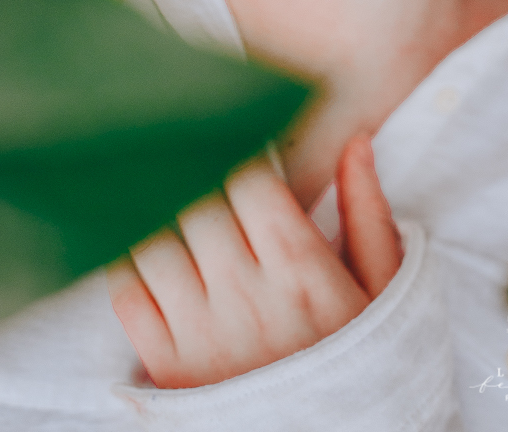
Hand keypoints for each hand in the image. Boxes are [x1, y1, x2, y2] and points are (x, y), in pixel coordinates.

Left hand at [107, 136, 401, 388]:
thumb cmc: (359, 359)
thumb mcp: (381, 288)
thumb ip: (366, 211)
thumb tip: (356, 141)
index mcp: (299, 267)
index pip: (248, 179)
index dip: (240, 156)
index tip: (240, 153)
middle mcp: (245, 295)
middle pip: (196, 202)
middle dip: (199, 182)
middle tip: (202, 176)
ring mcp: (200, 332)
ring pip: (153, 241)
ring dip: (160, 220)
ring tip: (174, 213)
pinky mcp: (165, 366)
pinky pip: (126, 294)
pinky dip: (128, 265)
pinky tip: (149, 255)